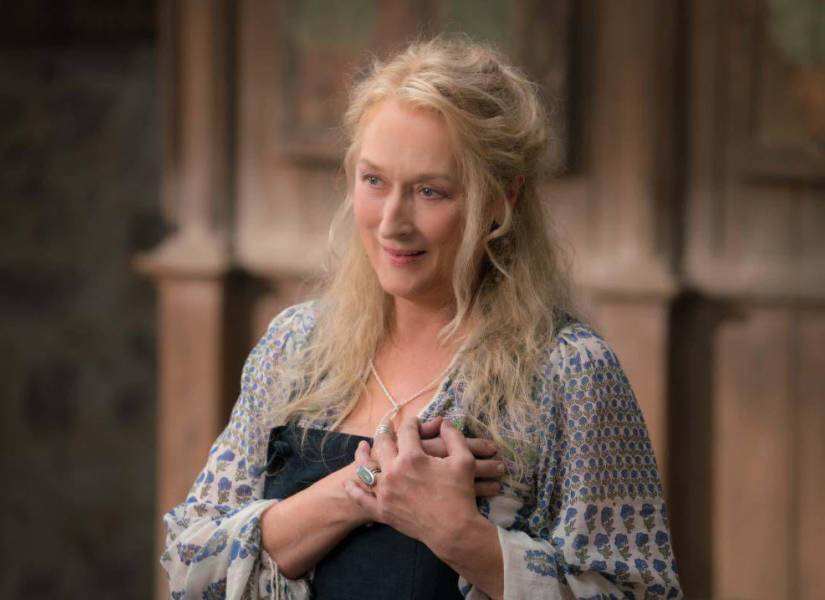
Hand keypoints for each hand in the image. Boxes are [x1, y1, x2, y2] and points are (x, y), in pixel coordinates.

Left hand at [345, 415, 488, 555]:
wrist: (453, 530)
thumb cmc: (460, 494)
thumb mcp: (464, 460)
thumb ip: (453, 437)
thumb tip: (443, 422)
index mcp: (412, 457)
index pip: (407, 430)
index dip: (412, 423)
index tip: (415, 423)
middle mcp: (393, 471)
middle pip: (382, 444)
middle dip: (386, 432)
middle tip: (388, 428)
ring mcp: (384, 492)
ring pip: (366, 468)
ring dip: (363, 455)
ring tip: (363, 447)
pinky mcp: (382, 510)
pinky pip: (361, 498)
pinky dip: (353, 489)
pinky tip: (348, 482)